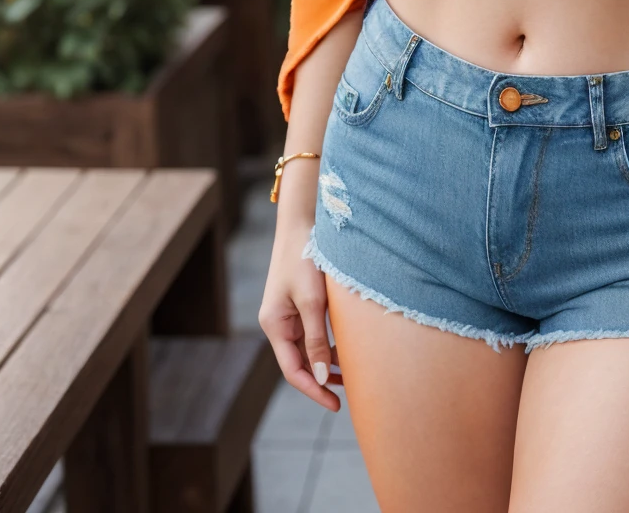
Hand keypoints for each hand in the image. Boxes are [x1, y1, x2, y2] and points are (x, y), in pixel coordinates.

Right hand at [259, 211, 342, 412]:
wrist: (303, 222)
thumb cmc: (305, 258)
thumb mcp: (313, 301)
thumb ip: (318, 339)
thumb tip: (324, 377)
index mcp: (274, 325)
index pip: (293, 370)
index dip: (314, 390)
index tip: (335, 405)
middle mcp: (278, 323)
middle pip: (300, 362)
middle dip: (323, 379)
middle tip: (351, 394)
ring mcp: (288, 313)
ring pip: (308, 348)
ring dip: (328, 362)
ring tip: (354, 375)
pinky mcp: (300, 303)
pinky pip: (313, 332)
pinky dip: (329, 344)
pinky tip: (347, 349)